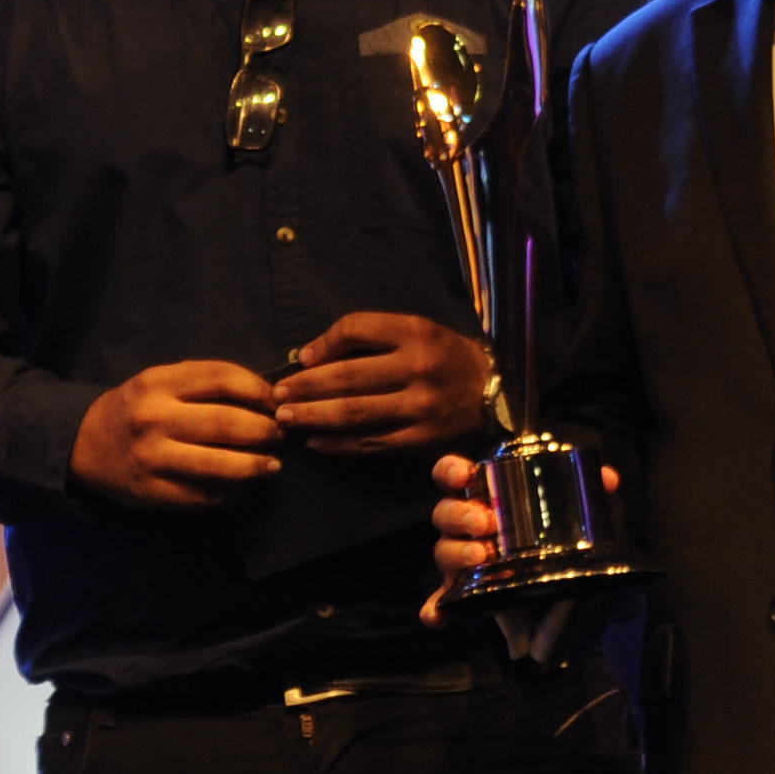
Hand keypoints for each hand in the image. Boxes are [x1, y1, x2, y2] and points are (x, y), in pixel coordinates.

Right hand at [69, 361, 285, 508]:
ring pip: (220, 464)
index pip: (223, 378)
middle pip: (227, 422)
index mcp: (158, 382)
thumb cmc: (135, 409)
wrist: (83, 444)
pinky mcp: (152, 492)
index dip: (259, 390)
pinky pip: (205, 496)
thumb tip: (265, 396)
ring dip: (256, 465)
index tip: (276, 401)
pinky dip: (234, 492)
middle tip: (281, 435)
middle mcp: (154, 417)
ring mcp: (152, 457)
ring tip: (273, 464)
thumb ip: (203, 383)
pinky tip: (246, 486)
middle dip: (266, 430)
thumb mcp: (159, 381)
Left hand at [276, 312, 494, 453]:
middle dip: (305, 387)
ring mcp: (420, 408)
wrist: (498, 393)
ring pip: (355, 413)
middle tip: (276, 396)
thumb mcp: (417, 330)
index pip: (356, 329)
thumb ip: (370, 337)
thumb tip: (310, 356)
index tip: (300, 360)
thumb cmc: (446, 357)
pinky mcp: (421, 440)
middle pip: (348, 377)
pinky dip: (339, 444)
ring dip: (313, 416)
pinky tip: (315, 442)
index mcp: (416, 332)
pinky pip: (371, 443)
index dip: (322, 344)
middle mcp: (418, 368)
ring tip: (285, 418)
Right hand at [416, 447, 615, 623]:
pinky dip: (436, 608)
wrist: (564, 597)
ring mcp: (461, 562)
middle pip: (444, 513)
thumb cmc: (554, 544)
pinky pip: (441, 602)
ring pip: (442, 551)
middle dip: (461, 514)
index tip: (466, 474)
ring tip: (481, 557)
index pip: (451, 475)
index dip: (451, 470)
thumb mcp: (575, 519)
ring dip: (457, 552)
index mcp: (483, 498)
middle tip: (487, 523)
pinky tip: (441, 615)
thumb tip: (609, 478)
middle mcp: (465, 528)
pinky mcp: (464, 597)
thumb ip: (589, 497)